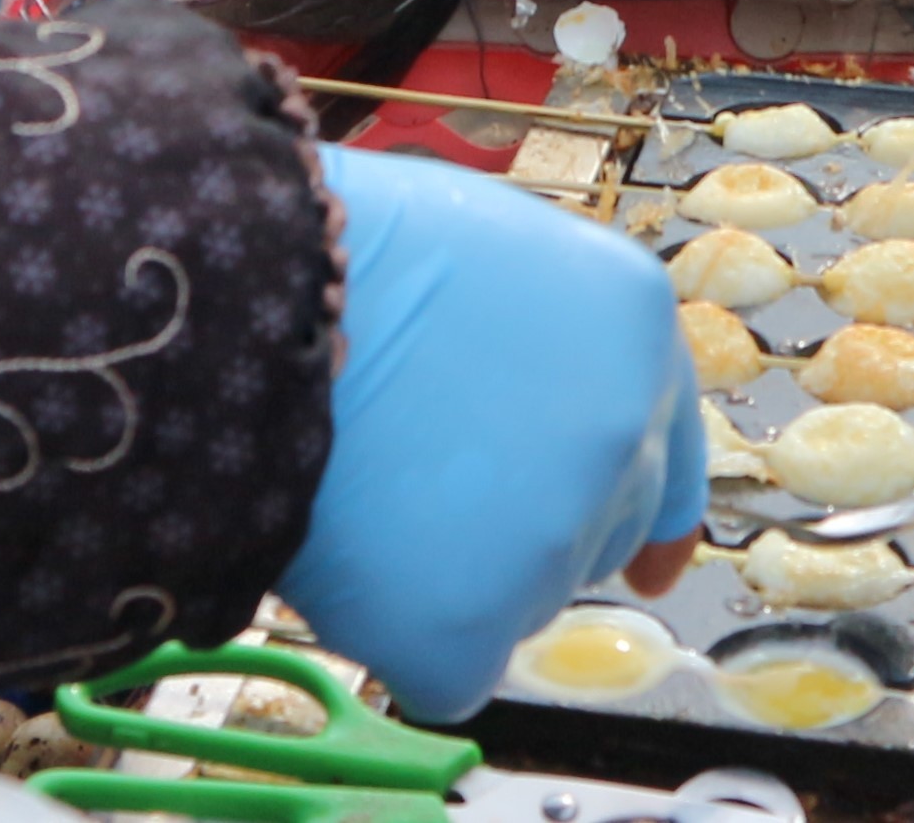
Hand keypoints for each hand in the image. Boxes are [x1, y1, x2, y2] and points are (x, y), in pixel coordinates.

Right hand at [280, 144, 708, 718]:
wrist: (241, 305)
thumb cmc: (339, 258)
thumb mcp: (488, 250)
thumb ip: (554, 338)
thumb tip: (555, 409)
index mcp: (632, 325)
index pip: (671, 446)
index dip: (659, 507)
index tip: (656, 567)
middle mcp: (619, 431)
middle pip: (604, 530)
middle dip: (538, 528)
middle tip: (438, 491)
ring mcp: (553, 536)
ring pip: (524, 597)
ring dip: (464, 571)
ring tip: (374, 489)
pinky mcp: (471, 625)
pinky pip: (450, 664)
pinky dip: (403, 635)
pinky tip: (353, 558)